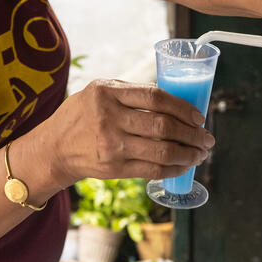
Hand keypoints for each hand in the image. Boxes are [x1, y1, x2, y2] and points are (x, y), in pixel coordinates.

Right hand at [39, 79, 215, 186]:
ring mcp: (111, 145)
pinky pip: (153, 170)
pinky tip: (183, 166)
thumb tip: (173, 100)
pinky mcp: (114, 168)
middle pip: (163, 126)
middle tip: (207, 137)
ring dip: (188, 153)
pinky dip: (173, 169)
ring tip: (200, 153)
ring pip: (162, 151)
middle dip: (193, 133)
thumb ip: (131, 92)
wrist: (54, 148)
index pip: (156, 98)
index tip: (199, 116)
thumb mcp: (98, 91)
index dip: (183, 108)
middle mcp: (109, 118)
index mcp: (107, 92)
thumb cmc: (81, 115)